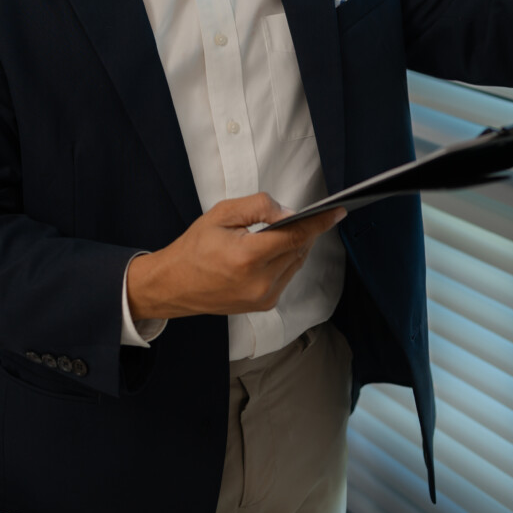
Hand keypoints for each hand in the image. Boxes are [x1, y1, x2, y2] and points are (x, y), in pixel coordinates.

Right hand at [126, 192, 345, 320]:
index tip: (337, 211)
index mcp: (247, 258)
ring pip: (296, 263)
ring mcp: (263, 297)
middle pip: (299, 249)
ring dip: (297, 245)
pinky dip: (287, 260)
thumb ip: (258, 207)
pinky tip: (277, 248)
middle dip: (306, 230)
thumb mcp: (222, 214)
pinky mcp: (264, 305)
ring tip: (290, 229)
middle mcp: (260, 282)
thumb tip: (288, 212)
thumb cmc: (195, 247)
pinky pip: (287, 276)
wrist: (174, 286)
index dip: (319, 222)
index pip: (295, 236)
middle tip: (310, 214)